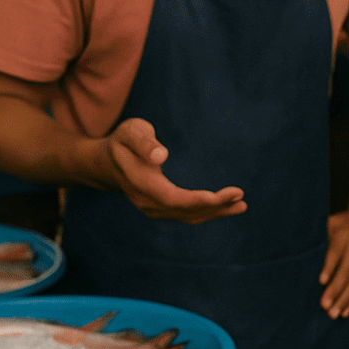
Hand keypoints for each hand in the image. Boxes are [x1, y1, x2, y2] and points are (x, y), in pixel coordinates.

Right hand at [105, 118, 246, 223]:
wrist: (107, 163)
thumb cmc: (123, 142)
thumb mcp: (130, 132)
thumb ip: (144, 142)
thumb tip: (161, 156)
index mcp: (140, 183)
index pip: (172, 198)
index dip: (197, 200)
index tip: (221, 196)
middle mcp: (147, 202)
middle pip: (185, 211)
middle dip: (214, 206)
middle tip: (240, 196)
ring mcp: (153, 209)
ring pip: (188, 216)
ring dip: (216, 212)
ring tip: (241, 205)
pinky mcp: (161, 210)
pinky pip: (187, 215)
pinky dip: (208, 213)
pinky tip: (227, 208)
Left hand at [319, 210, 348, 318]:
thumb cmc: (342, 224)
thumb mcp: (331, 223)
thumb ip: (318, 235)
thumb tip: (295, 249)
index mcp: (344, 235)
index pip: (336, 252)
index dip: (329, 266)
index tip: (321, 281)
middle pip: (346, 271)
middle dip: (335, 289)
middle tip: (324, 305)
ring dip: (344, 299)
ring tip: (332, 314)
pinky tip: (345, 311)